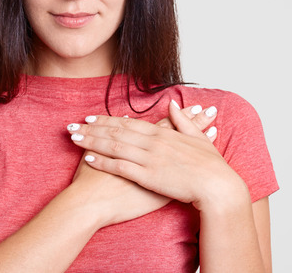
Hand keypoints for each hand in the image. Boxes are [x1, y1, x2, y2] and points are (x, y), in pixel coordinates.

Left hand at [70, 100, 245, 210]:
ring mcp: (149, 158)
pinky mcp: (148, 176)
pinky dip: (103, 162)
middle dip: (93, 128)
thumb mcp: (198, 137)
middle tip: (74, 125)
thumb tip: (173, 104)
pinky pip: (120, 167)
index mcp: (163, 133)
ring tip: (74, 138)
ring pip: (114, 146)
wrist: (218, 186)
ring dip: (92, 141)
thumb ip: (182, 120)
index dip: (108, 119)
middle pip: (116, 132)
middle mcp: (153, 142)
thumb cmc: (211, 166)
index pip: (129, 123)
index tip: (92, 117)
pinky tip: (88, 159)